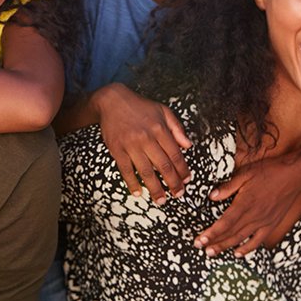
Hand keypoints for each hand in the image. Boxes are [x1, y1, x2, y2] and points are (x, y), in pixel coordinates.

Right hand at [96, 83, 191, 204]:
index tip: (187, 180)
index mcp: (160, 129)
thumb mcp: (163, 111)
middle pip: (163, 166)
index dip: (182, 170)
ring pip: (146, 171)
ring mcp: (131, 145)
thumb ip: (177, 128)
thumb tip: (188, 146)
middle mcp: (146, 138)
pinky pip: (126, 170)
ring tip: (161, 199)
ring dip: (155, 188)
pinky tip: (138, 192)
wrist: (112, 101)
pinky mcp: (117, 149)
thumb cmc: (139, 106)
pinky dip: (132, 183)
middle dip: (173, 183)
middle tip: (178, 195)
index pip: (175, 154)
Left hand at [195, 148, 300, 257]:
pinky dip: (247, 248)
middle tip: (200, 247)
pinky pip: (258, 240)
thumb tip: (211, 196)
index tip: (199, 240)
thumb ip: (228, 187)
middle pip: (231, 233)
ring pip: (242, 239)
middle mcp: (254, 215)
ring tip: (212, 252)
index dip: (211, 233)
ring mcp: (264, 221)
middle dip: (214, 242)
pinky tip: (238, 253)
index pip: (224, 223)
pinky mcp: (272, 223)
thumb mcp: (246, 173)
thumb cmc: (270, 171)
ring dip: (226, 247)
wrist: (294, 175)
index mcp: (245, 203)